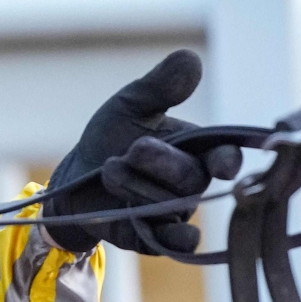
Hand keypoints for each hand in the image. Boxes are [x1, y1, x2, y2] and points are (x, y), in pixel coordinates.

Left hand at [43, 50, 241, 253]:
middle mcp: (191, 183)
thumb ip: (161, 86)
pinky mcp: (155, 237)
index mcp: (195, 148)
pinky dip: (175, 238)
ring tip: (110, 170)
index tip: (223, 162)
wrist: (73, 179)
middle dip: (164, 163)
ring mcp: (175, 212)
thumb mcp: (130, 105)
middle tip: (133, 149)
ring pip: (175, 207)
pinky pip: (177, 243)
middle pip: (193, 179)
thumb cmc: (110, 137)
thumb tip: (190, 58)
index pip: (224, 154)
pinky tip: (165, 228)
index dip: (227, 159)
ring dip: (140, 189)